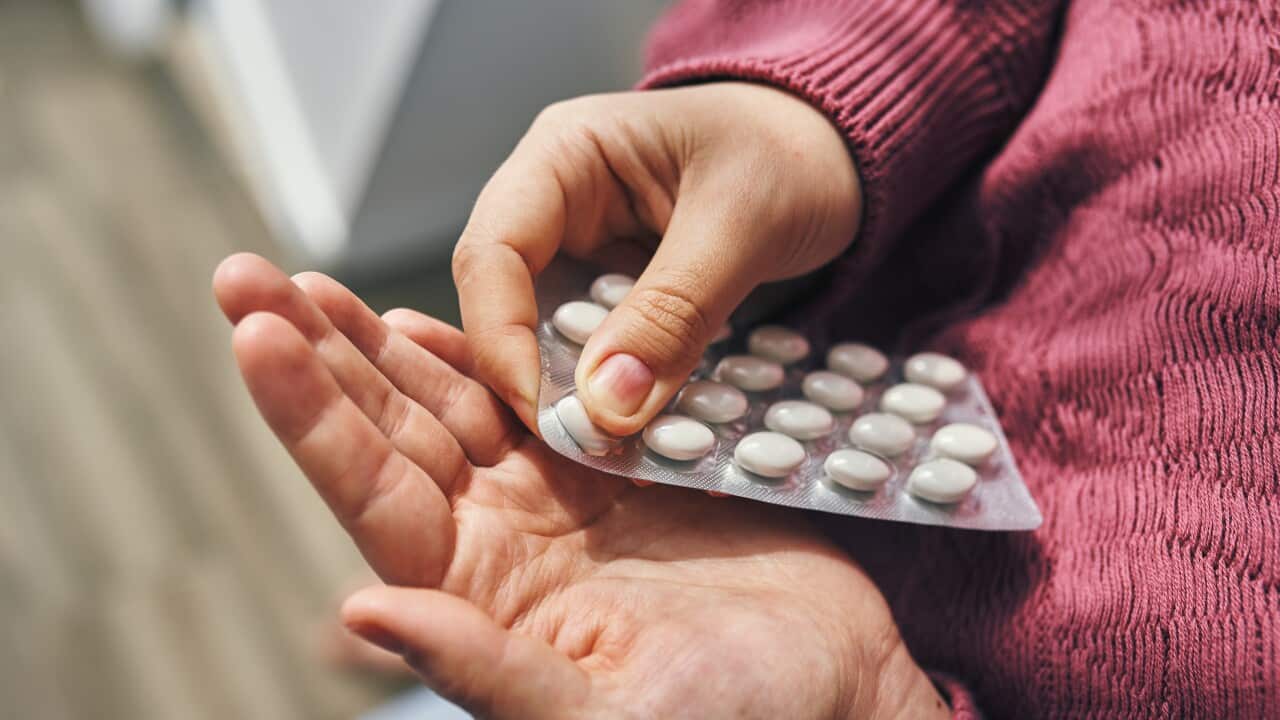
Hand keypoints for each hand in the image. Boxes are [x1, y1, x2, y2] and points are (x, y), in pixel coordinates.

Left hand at [213, 255, 944, 719]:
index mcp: (480, 596)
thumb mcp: (604, 713)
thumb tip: (360, 611)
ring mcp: (552, 502)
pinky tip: (434, 317)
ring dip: (380, 344)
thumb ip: (486, 668)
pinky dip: (482, 353)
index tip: (255, 334)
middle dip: (319, 354)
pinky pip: (528, 399)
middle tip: (248, 273)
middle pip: (388, 432)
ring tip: (314, 283)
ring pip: (448, 404)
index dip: (308, 416)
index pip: (371, 493)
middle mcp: (499, 543)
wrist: (834, 686)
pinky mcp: (610, 471)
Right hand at [453, 82, 860, 435]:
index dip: (502, 339)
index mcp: (562, 154)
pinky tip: (649, 429)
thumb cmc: (792, 152)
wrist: (841, 155)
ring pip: (548, 338)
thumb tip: (607, 406)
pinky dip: (620, 391)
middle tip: (582, 448)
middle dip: (537, 378)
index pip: (492, 252)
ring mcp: (583, 251)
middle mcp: (554, 204)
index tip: (547, 415)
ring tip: (618, 450)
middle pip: (505, 303)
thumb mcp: (742, 224)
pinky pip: (599, 351)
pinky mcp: (616, 294)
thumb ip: (674, 312)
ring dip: (580, 395)